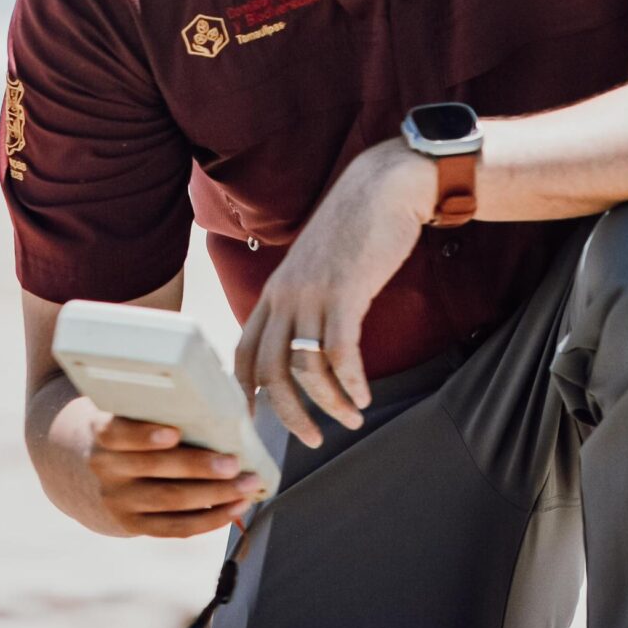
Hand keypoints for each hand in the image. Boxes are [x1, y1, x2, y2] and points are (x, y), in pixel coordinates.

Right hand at [82, 415, 263, 537]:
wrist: (95, 472)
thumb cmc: (131, 430)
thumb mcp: (128, 412)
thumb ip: (157, 406)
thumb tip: (219, 401)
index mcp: (102, 433)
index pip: (116, 433)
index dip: (144, 434)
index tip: (175, 432)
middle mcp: (106, 468)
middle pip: (153, 468)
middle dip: (198, 467)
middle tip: (233, 464)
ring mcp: (119, 500)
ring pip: (170, 501)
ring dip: (215, 494)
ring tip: (246, 485)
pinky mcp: (135, 524)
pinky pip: (175, 527)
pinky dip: (210, 519)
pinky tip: (235, 507)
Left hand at [235, 141, 432, 447]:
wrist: (384, 188)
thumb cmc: (355, 230)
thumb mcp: (316, 267)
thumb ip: (305, 301)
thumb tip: (307, 341)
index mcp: (273, 292)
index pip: (244, 350)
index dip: (244, 391)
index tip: (252, 421)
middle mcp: (284, 296)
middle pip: (270, 371)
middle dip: (289, 414)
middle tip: (312, 438)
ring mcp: (313, 294)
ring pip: (306, 368)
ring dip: (330, 402)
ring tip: (352, 418)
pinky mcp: (346, 292)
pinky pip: (341, 353)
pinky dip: (351, 382)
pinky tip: (364, 396)